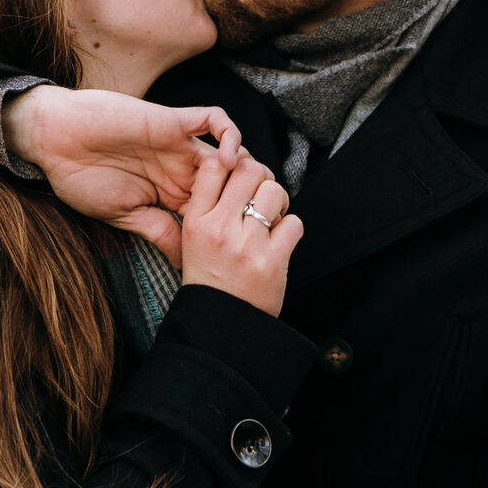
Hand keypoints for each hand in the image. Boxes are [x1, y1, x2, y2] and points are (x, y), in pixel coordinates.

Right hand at [3, 87, 241, 261]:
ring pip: (233, 151)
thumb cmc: (80, 179)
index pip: (217, 209)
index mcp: (171, 194)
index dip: (236, 222)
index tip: (250, 244)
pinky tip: (228, 159)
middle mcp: (181, 169)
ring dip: (249, 169)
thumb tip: (187, 265)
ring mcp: (179, 145)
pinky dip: (228, 135)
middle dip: (254, 196)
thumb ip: (158, 232)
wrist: (54, 140)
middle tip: (266, 215)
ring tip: (252, 189)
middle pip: (234, 181)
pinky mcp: (172, 122)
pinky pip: (213, 119)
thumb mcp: (123, 216)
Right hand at [179, 148, 301, 316]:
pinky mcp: (272, 262)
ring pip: (275, 192)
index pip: (214, 165)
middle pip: (250, 170)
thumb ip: (211, 204)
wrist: (220, 324)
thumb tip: (241, 164)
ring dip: (279, 202)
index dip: (234, 163)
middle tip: (262, 194)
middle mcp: (219, 229)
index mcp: (196, 221)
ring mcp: (246, 246)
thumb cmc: (210, 277)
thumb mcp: (193, 238)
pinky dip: (291, 230)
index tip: (240, 178)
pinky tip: (279, 242)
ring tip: (272, 218)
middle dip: (262, 177)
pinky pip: (294, 223)